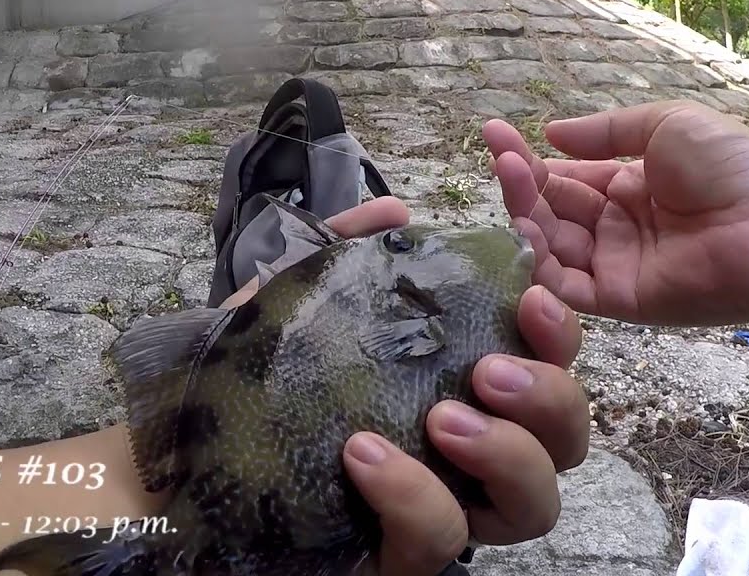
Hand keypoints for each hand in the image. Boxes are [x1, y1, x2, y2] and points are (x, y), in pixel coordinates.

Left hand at [226, 197, 588, 575]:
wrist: (181, 458)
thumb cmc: (253, 381)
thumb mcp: (295, 300)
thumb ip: (343, 249)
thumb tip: (396, 207)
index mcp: (464, 384)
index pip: (548, 360)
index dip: (560, 330)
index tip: (529, 296)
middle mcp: (471, 452)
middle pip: (567, 438)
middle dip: (550, 397)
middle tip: (489, 370)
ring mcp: (445, 509)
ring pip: (535, 507)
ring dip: (508, 453)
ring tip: (443, 419)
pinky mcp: (402, 558)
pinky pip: (439, 540)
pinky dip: (415, 495)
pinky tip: (363, 454)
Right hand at [484, 100, 748, 325]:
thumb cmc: (731, 167)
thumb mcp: (665, 126)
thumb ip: (606, 132)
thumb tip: (550, 134)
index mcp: (628, 187)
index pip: (565, 179)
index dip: (529, 160)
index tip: (494, 134)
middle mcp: (615, 228)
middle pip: (552, 211)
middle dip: (521, 183)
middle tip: (498, 154)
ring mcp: (615, 265)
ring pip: (551, 245)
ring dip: (525, 213)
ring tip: (509, 176)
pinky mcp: (619, 301)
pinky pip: (566, 286)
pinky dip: (539, 262)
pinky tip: (522, 225)